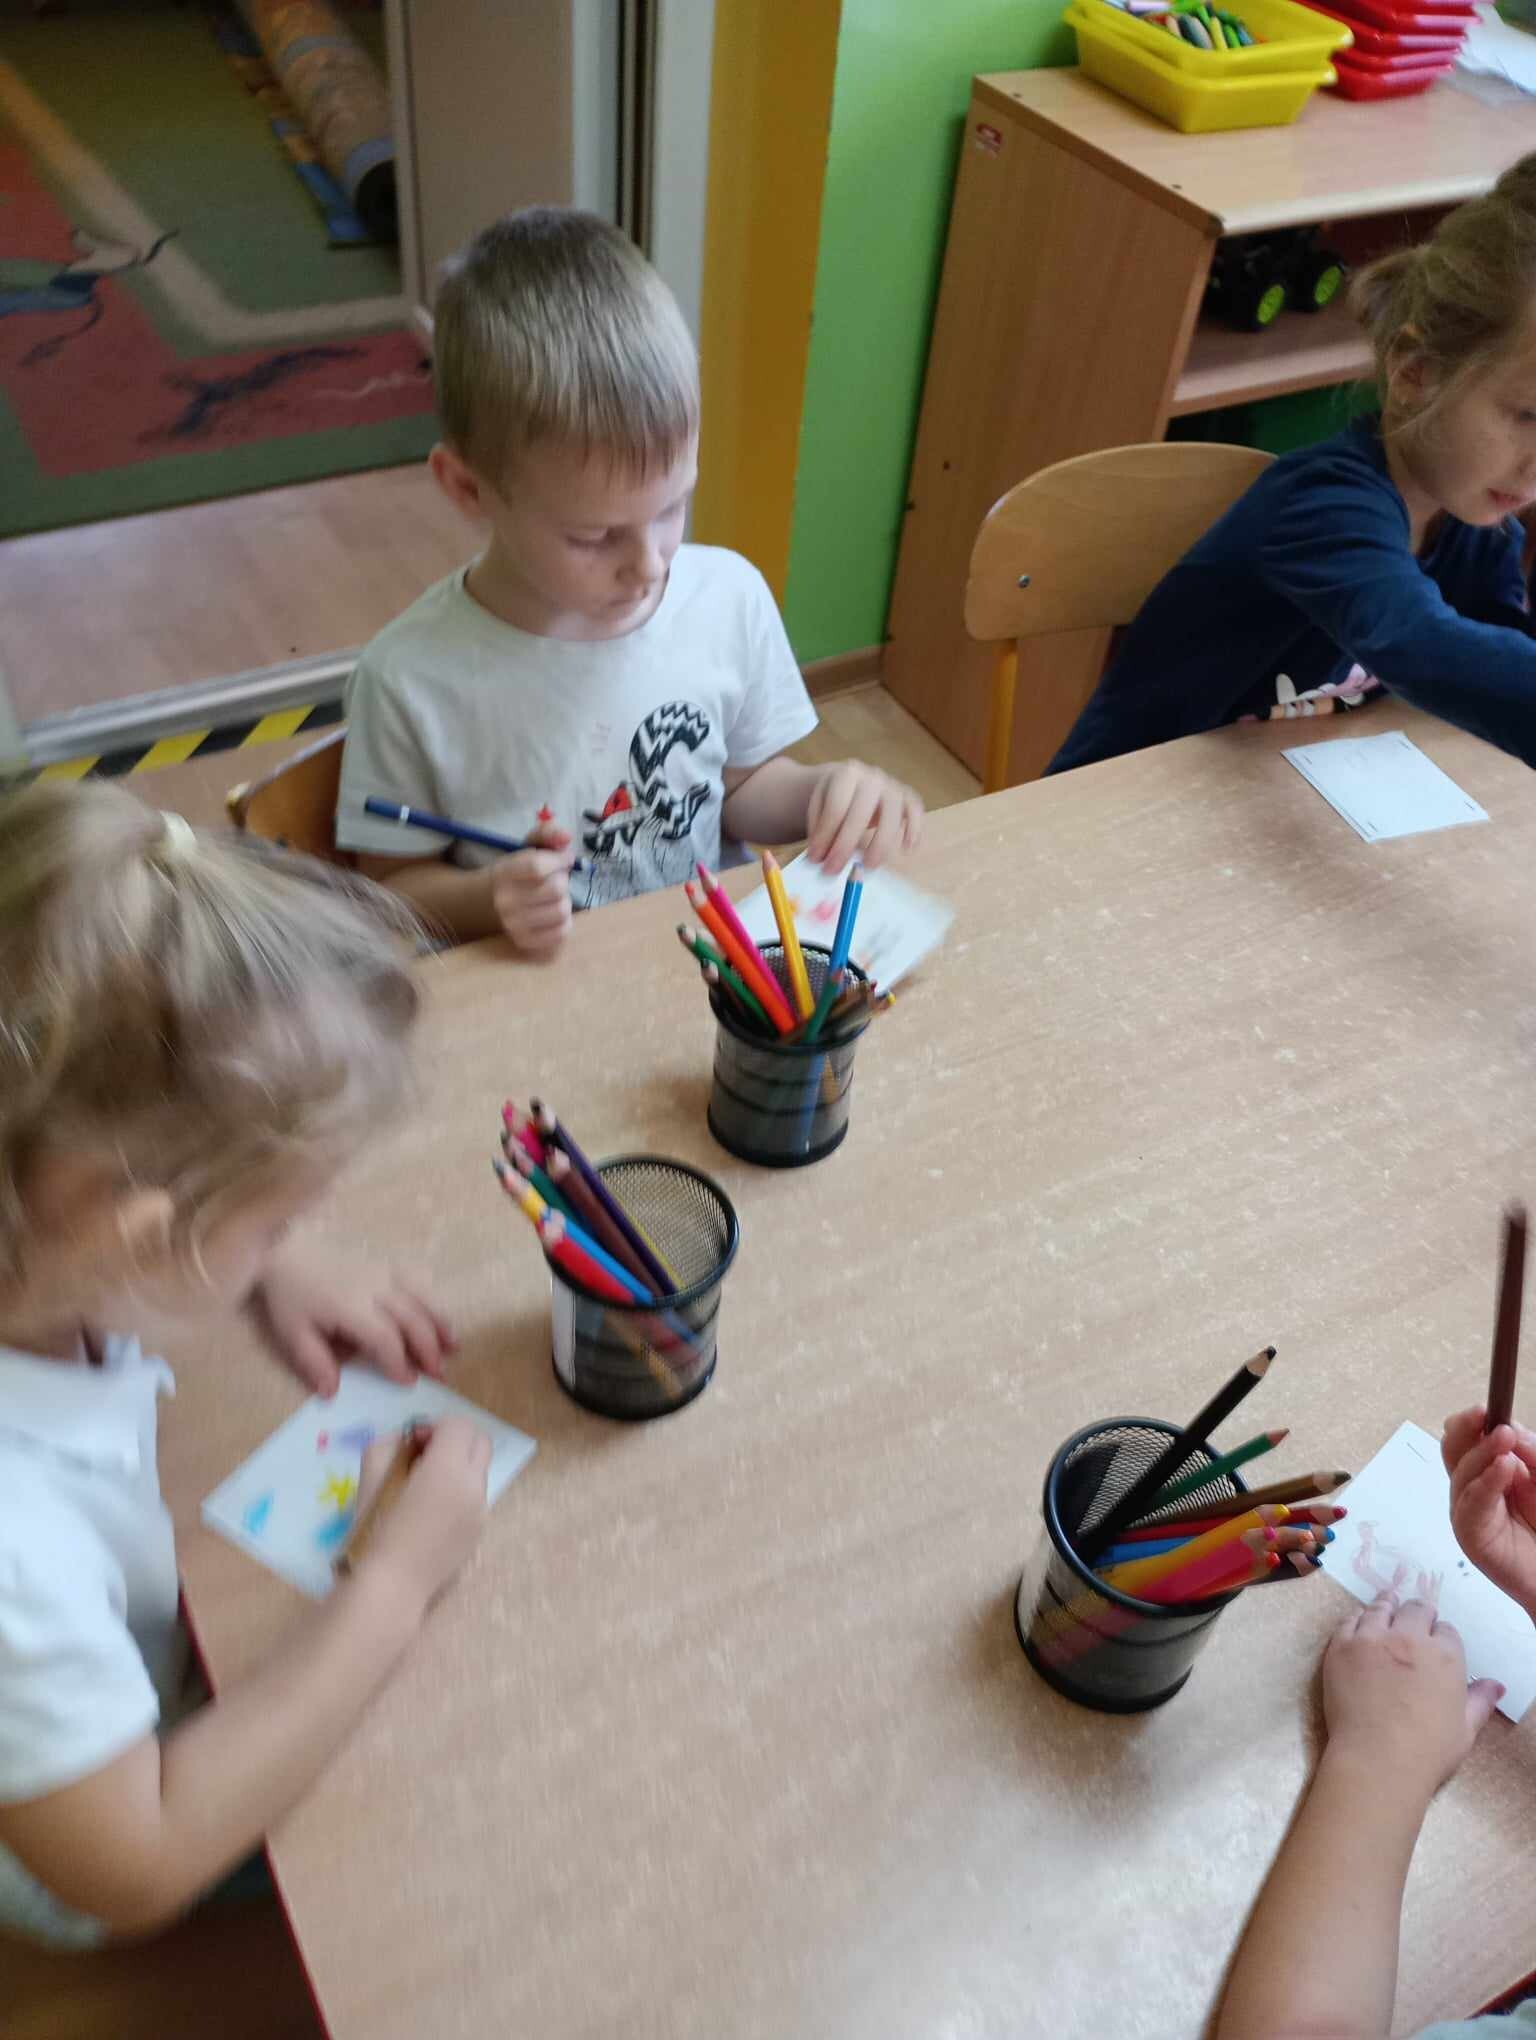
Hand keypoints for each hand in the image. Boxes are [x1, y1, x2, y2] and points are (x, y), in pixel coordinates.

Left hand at [251, 1242, 454, 1396]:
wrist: (289, 1249)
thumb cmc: (291, 1295)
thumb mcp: (293, 1333)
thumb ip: (315, 1363)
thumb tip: (332, 1393)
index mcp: (350, 1306)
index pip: (384, 1338)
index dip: (398, 1362)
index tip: (407, 1382)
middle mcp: (374, 1287)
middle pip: (412, 1318)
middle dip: (428, 1348)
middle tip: (438, 1373)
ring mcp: (384, 1272)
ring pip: (422, 1297)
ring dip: (440, 1323)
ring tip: (453, 1346)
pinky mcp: (387, 1264)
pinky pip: (418, 1279)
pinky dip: (433, 1299)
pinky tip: (440, 1316)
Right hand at [352, 1418, 490, 1614]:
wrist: (390, 1586)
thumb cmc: (374, 1529)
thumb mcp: (371, 1473)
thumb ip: (392, 1444)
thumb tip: (411, 1441)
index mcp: (449, 1469)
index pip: (460, 1426)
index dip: (435, 1427)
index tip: (413, 1444)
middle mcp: (474, 1488)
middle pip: (480, 1443)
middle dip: (454, 1441)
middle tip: (423, 1457)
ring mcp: (481, 1513)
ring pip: (478, 1472)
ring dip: (456, 1468)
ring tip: (422, 1489)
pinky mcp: (478, 1535)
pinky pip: (474, 1500)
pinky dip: (457, 1494)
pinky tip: (428, 1516)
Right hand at [490, 821, 574, 959]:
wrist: (490, 903)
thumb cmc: (519, 872)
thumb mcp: (528, 846)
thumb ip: (548, 833)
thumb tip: (566, 837)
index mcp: (504, 872)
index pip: (538, 866)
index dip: (560, 860)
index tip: (564, 859)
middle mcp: (505, 901)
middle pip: (556, 889)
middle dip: (562, 881)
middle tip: (555, 880)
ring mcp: (513, 925)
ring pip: (562, 911)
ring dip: (565, 902)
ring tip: (553, 898)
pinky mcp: (525, 942)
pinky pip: (561, 932)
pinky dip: (564, 922)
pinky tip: (552, 914)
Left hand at [805, 763, 922, 872]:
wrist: (850, 782)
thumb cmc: (833, 799)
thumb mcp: (819, 808)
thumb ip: (820, 831)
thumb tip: (820, 858)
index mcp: (846, 774)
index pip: (836, 807)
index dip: (826, 836)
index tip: (816, 859)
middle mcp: (873, 777)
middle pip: (862, 812)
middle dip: (846, 845)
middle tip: (835, 870)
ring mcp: (893, 786)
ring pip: (892, 814)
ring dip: (881, 844)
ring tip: (868, 866)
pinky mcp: (908, 797)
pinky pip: (915, 811)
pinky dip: (914, 830)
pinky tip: (906, 850)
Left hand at [1322, 1593, 1501, 1799]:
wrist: (1377, 1760)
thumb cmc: (1428, 1751)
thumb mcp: (1465, 1729)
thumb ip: (1480, 1701)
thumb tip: (1495, 1685)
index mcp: (1444, 1656)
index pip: (1446, 1630)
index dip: (1441, 1635)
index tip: (1436, 1642)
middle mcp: (1408, 1638)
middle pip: (1415, 1610)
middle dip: (1418, 1614)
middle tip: (1414, 1619)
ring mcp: (1371, 1638)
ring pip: (1380, 1608)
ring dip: (1387, 1607)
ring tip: (1388, 1606)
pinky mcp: (1341, 1646)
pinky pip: (1349, 1621)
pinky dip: (1358, 1620)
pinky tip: (1360, 1624)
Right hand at [1442, 1406, 1535, 1618]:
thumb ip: (1532, 1453)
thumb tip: (1509, 1431)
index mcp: (1491, 1469)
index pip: (1469, 1437)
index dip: (1472, 1420)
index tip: (1486, 1406)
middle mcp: (1475, 1487)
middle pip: (1453, 1449)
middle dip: (1464, 1428)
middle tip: (1485, 1414)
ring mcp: (1470, 1511)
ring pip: (1459, 1473)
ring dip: (1480, 1452)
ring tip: (1505, 1440)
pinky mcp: (1471, 1536)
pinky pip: (1470, 1504)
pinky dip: (1485, 1482)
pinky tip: (1504, 1468)